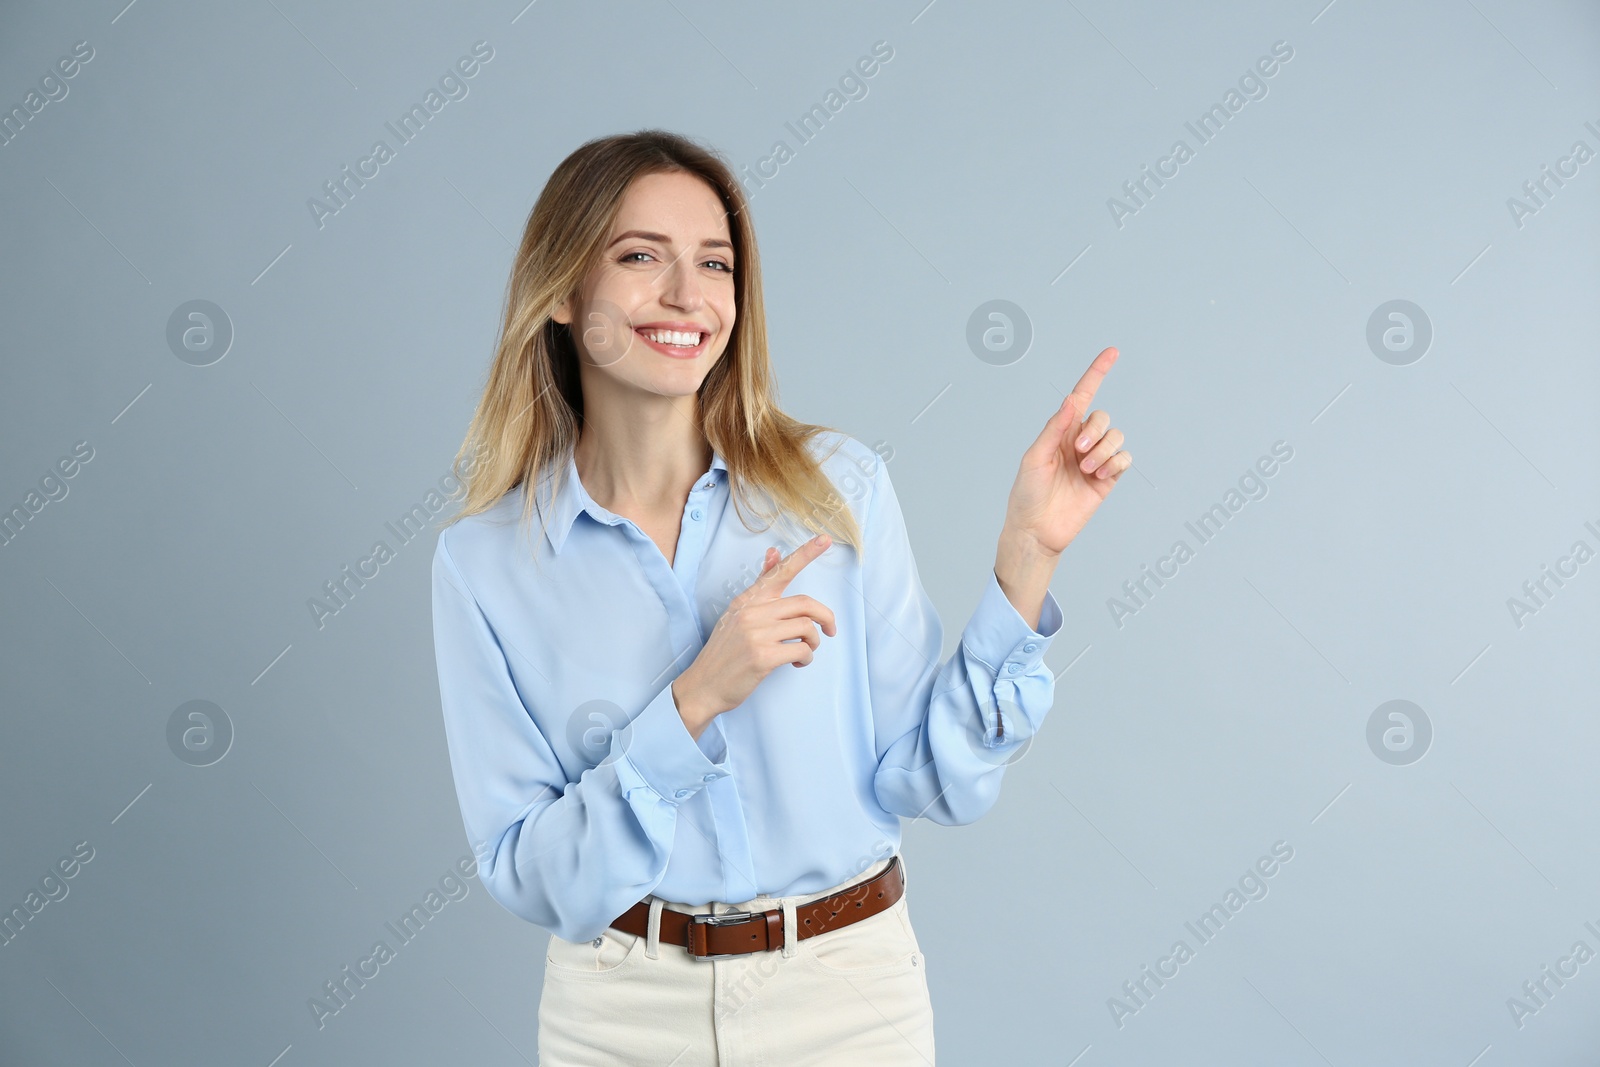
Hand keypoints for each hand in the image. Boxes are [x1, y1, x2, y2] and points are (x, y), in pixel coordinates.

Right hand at [672, 534, 837, 738]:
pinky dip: (806, 658)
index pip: (779, 572)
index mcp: (748, 600)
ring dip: (813, 642)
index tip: (824, 539)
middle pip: (804, 603)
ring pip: (806, 628)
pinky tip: (797, 663)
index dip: (805, 554)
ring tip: (804, 651)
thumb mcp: (738, 614)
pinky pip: (801, 650)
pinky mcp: (762, 657)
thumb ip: (760, 586)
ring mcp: (756, 634)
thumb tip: (774, 552)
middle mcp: (752, 612)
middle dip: (825, 616)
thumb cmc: (725, 652)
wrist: (704, 685)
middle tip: (830, 629)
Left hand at [1002, 346, 1130, 557]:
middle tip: (1078, 451)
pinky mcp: (1107, 478)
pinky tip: (1099, 476)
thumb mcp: (1035, 457)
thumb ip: (1055, 428)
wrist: (1037, 530)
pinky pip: (1124, 458)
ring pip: (1116, 437)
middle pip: (1103, 417)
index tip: (1112, 352)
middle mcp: (1079, 441)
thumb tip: (1072, 401)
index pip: (1082, 396)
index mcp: (1060, 431)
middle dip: (1095, 431)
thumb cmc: (1027, 493)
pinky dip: (1115, 463)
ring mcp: (1095, 460)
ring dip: (1103, 450)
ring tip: (1085, 470)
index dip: (1097, 373)